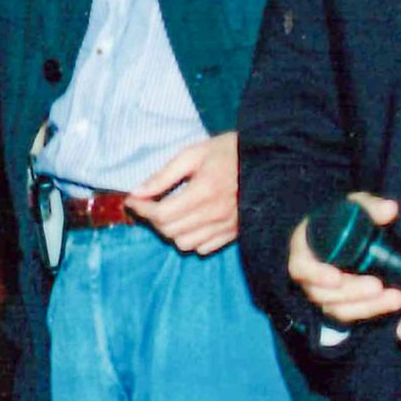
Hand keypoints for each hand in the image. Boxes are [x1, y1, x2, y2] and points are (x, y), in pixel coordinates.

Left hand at [129, 133, 238, 253]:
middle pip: (170, 230)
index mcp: (204, 190)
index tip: (132, 200)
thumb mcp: (193, 154)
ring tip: (171, 212)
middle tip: (149, 203)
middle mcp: (215, 213)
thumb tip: (137, 192)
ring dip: (171, 230)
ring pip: (184, 243)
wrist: (268, 160)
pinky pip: (203, 248)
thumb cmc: (228, 151)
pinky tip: (192, 221)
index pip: (162, 213)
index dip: (142, 209)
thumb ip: (164, 175)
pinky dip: (192, 238)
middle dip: (153, 218)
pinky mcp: (234, 233)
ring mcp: (227, 226)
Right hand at [288, 194, 400, 325]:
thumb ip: (370, 206)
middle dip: (352, 292)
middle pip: (323, 294)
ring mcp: (325, 294)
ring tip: (395, 296)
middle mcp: (310, 277)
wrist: (347, 234)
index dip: (316, 275)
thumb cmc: (341, 218)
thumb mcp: (354, 206)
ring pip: (340, 309)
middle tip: (377, 286)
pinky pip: (354, 313)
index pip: (300, 267)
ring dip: (368, 305)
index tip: (337, 277)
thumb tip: (390, 209)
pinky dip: (376, 309)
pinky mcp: (341, 304)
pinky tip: (398, 300)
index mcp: (303, 250)